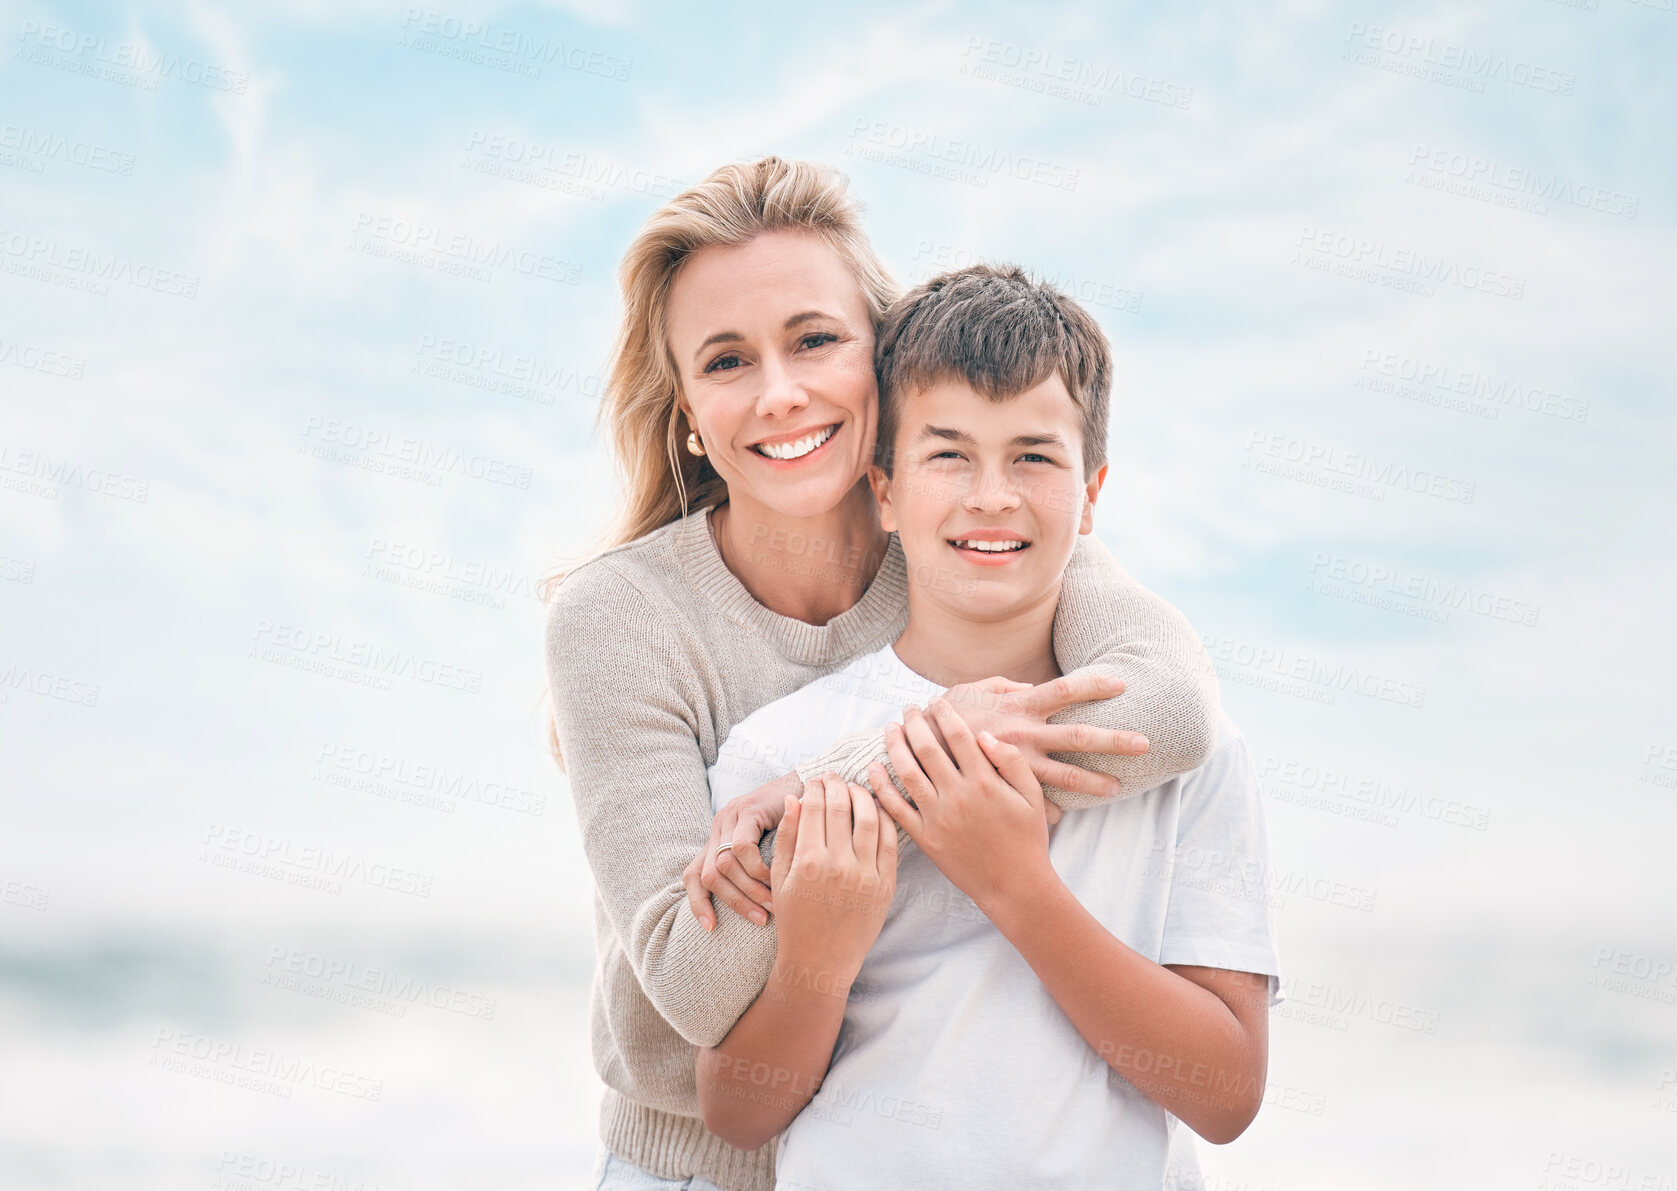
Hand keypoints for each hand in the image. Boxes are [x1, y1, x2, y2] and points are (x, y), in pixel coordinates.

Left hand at [684, 772, 798, 930]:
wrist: (811, 786)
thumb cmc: (793, 826)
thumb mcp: (768, 852)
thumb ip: (753, 873)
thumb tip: (753, 910)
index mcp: (718, 840)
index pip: (692, 875)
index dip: (697, 903)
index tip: (711, 928)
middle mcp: (718, 827)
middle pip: (708, 876)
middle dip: (734, 902)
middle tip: (761, 919)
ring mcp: (730, 816)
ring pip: (723, 865)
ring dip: (749, 890)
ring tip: (773, 903)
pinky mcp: (747, 810)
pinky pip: (741, 848)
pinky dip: (757, 869)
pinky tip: (776, 877)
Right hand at [769, 772, 897, 975]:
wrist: (822, 960)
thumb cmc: (795, 919)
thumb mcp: (781, 878)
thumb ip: (787, 837)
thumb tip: (796, 799)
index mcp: (808, 861)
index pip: (815, 806)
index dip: (815, 787)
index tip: (815, 780)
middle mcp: (839, 865)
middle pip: (842, 806)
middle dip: (837, 784)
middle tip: (834, 776)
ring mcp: (866, 875)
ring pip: (870, 817)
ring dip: (862, 795)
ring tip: (855, 789)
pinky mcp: (886, 885)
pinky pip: (889, 841)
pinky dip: (885, 819)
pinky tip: (876, 810)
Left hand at [870, 699, 1054, 914]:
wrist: (1014, 886)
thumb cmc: (1027, 840)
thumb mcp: (1032, 796)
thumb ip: (1011, 761)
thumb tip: (983, 735)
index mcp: (984, 782)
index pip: (958, 735)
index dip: (945, 714)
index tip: (936, 702)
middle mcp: (957, 796)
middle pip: (927, 748)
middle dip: (914, 722)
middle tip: (908, 709)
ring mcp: (937, 817)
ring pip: (906, 773)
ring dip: (894, 746)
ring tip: (890, 729)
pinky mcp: (925, 838)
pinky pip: (896, 809)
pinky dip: (881, 787)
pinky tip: (873, 769)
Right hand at [940, 673, 1148, 799]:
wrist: (912, 748)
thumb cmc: (943, 714)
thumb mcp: (971, 690)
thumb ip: (1004, 686)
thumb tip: (1029, 684)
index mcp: (1019, 706)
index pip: (1064, 689)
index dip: (1093, 685)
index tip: (1123, 684)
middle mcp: (1024, 734)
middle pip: (1078, 736)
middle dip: (1113, 740)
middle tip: (1145, 743)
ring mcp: (1017, 765)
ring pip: (1065, 777)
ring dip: (1094, 783)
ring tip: (1118, 789)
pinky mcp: (1006, 790)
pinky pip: (1035, 804)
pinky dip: (1052, 812)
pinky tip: (1067, 818)